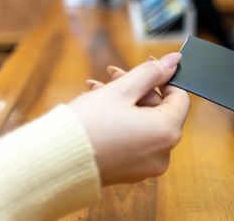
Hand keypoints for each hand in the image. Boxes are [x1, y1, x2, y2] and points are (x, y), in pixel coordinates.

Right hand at [69, 52, 189, 185]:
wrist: (53, 163)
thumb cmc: (87, 125)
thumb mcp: (121, 90)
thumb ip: (151, 73)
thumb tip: (174, 61)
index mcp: (167, 132)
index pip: (180, 98)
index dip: (163, 78)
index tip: (146, 65)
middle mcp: (162, 153)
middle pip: (160, 110)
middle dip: (137, 88)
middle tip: (112, 74)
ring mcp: (146, 165)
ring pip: (144, 123)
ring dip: (125, 102)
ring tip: (97, 88)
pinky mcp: (130, 172)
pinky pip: (134, 140)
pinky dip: (122, 123)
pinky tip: (98, 108)